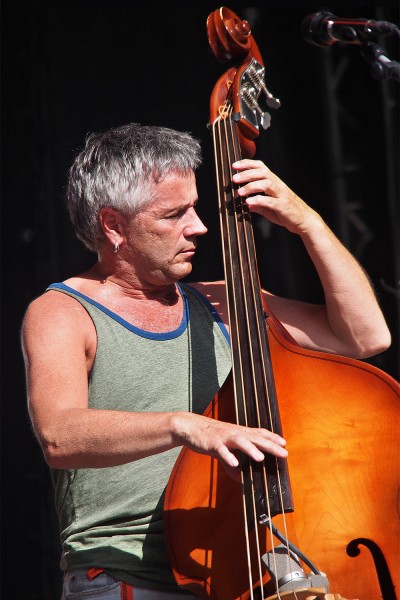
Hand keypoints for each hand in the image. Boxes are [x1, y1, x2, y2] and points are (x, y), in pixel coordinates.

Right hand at [172, 412, 287, 477]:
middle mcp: (234, 433)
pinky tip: (234, 464)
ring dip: (251, 449)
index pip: (258, 433)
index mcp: (238, 433)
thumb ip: (232, 463)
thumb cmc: (209, 437)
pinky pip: (221, 450)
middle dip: (270, 446)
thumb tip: (240, 478)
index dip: (271, 437)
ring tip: (261, 458)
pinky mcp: (212, 443)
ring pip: (239, 442)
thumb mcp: (223, 449)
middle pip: (254, 438)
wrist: (190, 427)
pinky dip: (228, 457)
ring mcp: (223, 437)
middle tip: (283, 453)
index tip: (284, 443)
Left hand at [232, 159, 319, 235]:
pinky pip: (271, 201)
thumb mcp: (269, 207)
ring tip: (240, 192)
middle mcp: (278, 186)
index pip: (261, 167)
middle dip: (247, 174)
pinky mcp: (283, 206)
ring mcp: (281, 195)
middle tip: (234, 179)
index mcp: (274, 183)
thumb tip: (246, 204)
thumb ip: (258, 204)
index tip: (235, 166)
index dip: (248, 164)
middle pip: (263, 173)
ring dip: (251, 186)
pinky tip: (248, 203)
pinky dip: (259, 200)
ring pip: (267, 184)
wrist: (304, 220)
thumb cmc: (286, 212)